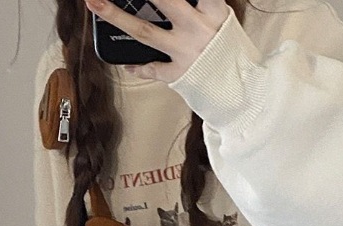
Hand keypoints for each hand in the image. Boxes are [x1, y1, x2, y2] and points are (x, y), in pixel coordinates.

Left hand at [84, 0, 229, 82]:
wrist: (247, 98)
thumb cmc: (238, 61)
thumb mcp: (228, 27)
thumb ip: (207, 11)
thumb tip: (185, 4)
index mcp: (215, 13)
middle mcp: (197, 30)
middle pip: (164, 0)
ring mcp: (185, 54)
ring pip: (145, 32)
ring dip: (116, 16)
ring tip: (94, 3)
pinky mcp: (178, 75)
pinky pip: (152, 69)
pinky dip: (138, 67)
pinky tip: (126, 64)